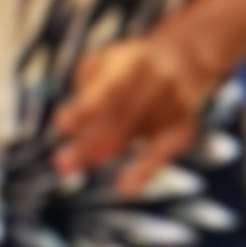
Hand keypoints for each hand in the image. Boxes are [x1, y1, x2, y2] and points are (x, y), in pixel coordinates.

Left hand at [52, 26, 214, 186]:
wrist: (184, 61)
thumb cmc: (130, 67)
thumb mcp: (104, 62)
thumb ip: (86, 89)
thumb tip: (70, 126)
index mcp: (135, 60)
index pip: (108, 88)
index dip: (86, 108)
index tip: (62, 125)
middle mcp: (159, 81)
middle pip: (118, 116)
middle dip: (86, 140)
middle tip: (61, 161)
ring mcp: (174, 105)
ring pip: (130, 133)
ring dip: (99, 151)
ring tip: (68, 164)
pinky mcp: (183, 128)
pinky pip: (161, 152)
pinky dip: (144, 170)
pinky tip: (125, 186)